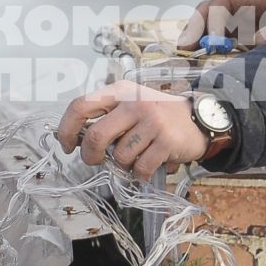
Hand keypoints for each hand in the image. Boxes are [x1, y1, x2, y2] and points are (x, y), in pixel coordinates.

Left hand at [54, 81, 205, 180]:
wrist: (199, 118)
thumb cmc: (158, 116)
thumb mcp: (131, 106)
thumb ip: (106, 118)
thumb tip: (76, 139)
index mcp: (120, 91)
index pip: (81, 106)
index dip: (66, 129)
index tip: (67, 145)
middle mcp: (134, 103)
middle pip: (95, 136)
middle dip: (90, 156)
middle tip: (95, 161)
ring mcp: (152, 121)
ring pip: (120, 156)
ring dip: (123, 165)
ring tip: (135, 158)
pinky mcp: (166, 141)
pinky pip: (141, 167)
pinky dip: (140, 174)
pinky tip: (148, 166)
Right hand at [175, 0, 265, 49]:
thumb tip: (255, 42)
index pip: (223, 2)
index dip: (212, 20)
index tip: (211, 42)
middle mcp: (243, 7)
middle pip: (208, 11)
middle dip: (195, 29)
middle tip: (185, 49)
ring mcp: (241, 23)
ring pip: (210, 27)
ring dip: (198, 41)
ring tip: (187, 58)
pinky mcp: (242, 39)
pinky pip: (220, 43)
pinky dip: (209, 52)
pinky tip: (202, 66)